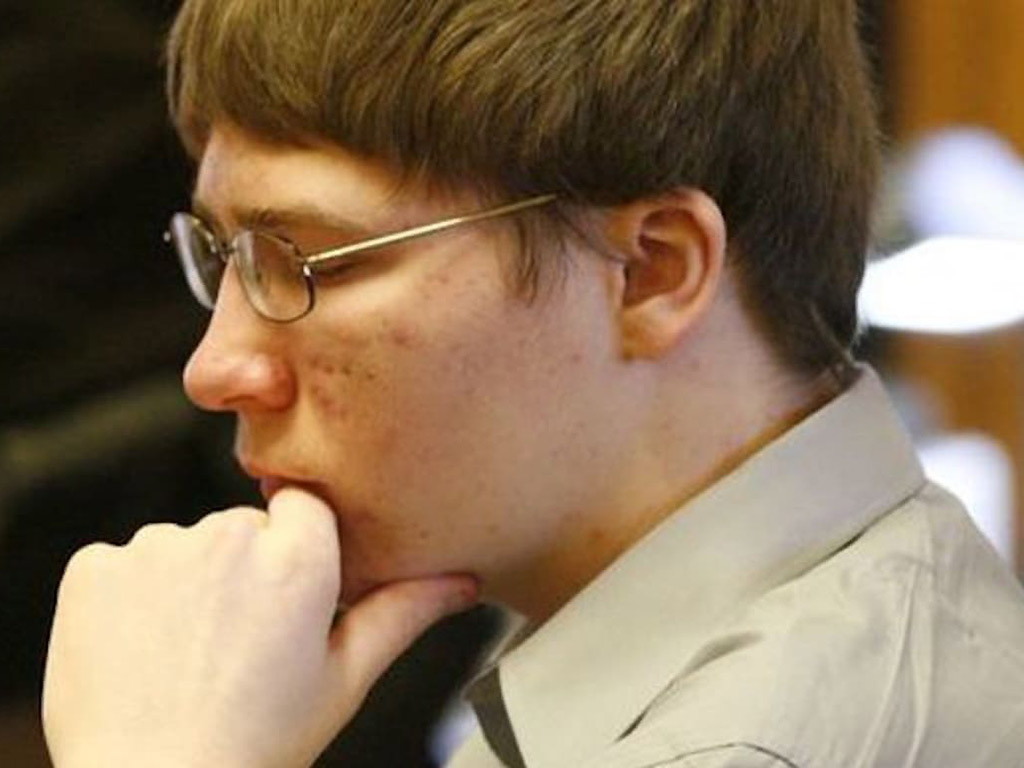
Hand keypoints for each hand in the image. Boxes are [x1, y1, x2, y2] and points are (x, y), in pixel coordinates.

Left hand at [42, 487, 477, 767]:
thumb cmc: (256, 745)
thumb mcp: (344, 680)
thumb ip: (403, 613)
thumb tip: (462, 581)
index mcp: (300, 558)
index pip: (304, 508)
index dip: (296, 554)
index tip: (287, 600)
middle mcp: (229, 535)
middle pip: (243, 526)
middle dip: (243, 568)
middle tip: (238, 642)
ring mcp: (156, 548)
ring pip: (184, 544)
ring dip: (186, 582)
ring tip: (187, 653)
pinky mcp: (94, 567)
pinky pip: (122, 562)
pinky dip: (129, 596)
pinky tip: (142, 648)